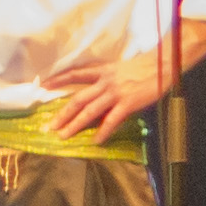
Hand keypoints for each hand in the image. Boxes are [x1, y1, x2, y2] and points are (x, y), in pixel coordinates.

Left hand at [44, 49, 170, 141]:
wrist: (163, 64)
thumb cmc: (143, 67)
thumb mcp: (119, 69)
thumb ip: (106, 80)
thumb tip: (95, 94)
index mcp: (102, 71)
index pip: (75, 74)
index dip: (58, 79)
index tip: (42, 85)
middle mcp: (104, 82)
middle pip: (78, 99)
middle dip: (62, 114)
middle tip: (50, 126)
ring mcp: (115, 93)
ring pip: (89, 111)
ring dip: (75, 125)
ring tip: (64, 135)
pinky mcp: (127, 103)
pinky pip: (111, 120)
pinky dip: (103, 131)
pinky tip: (96, 141)